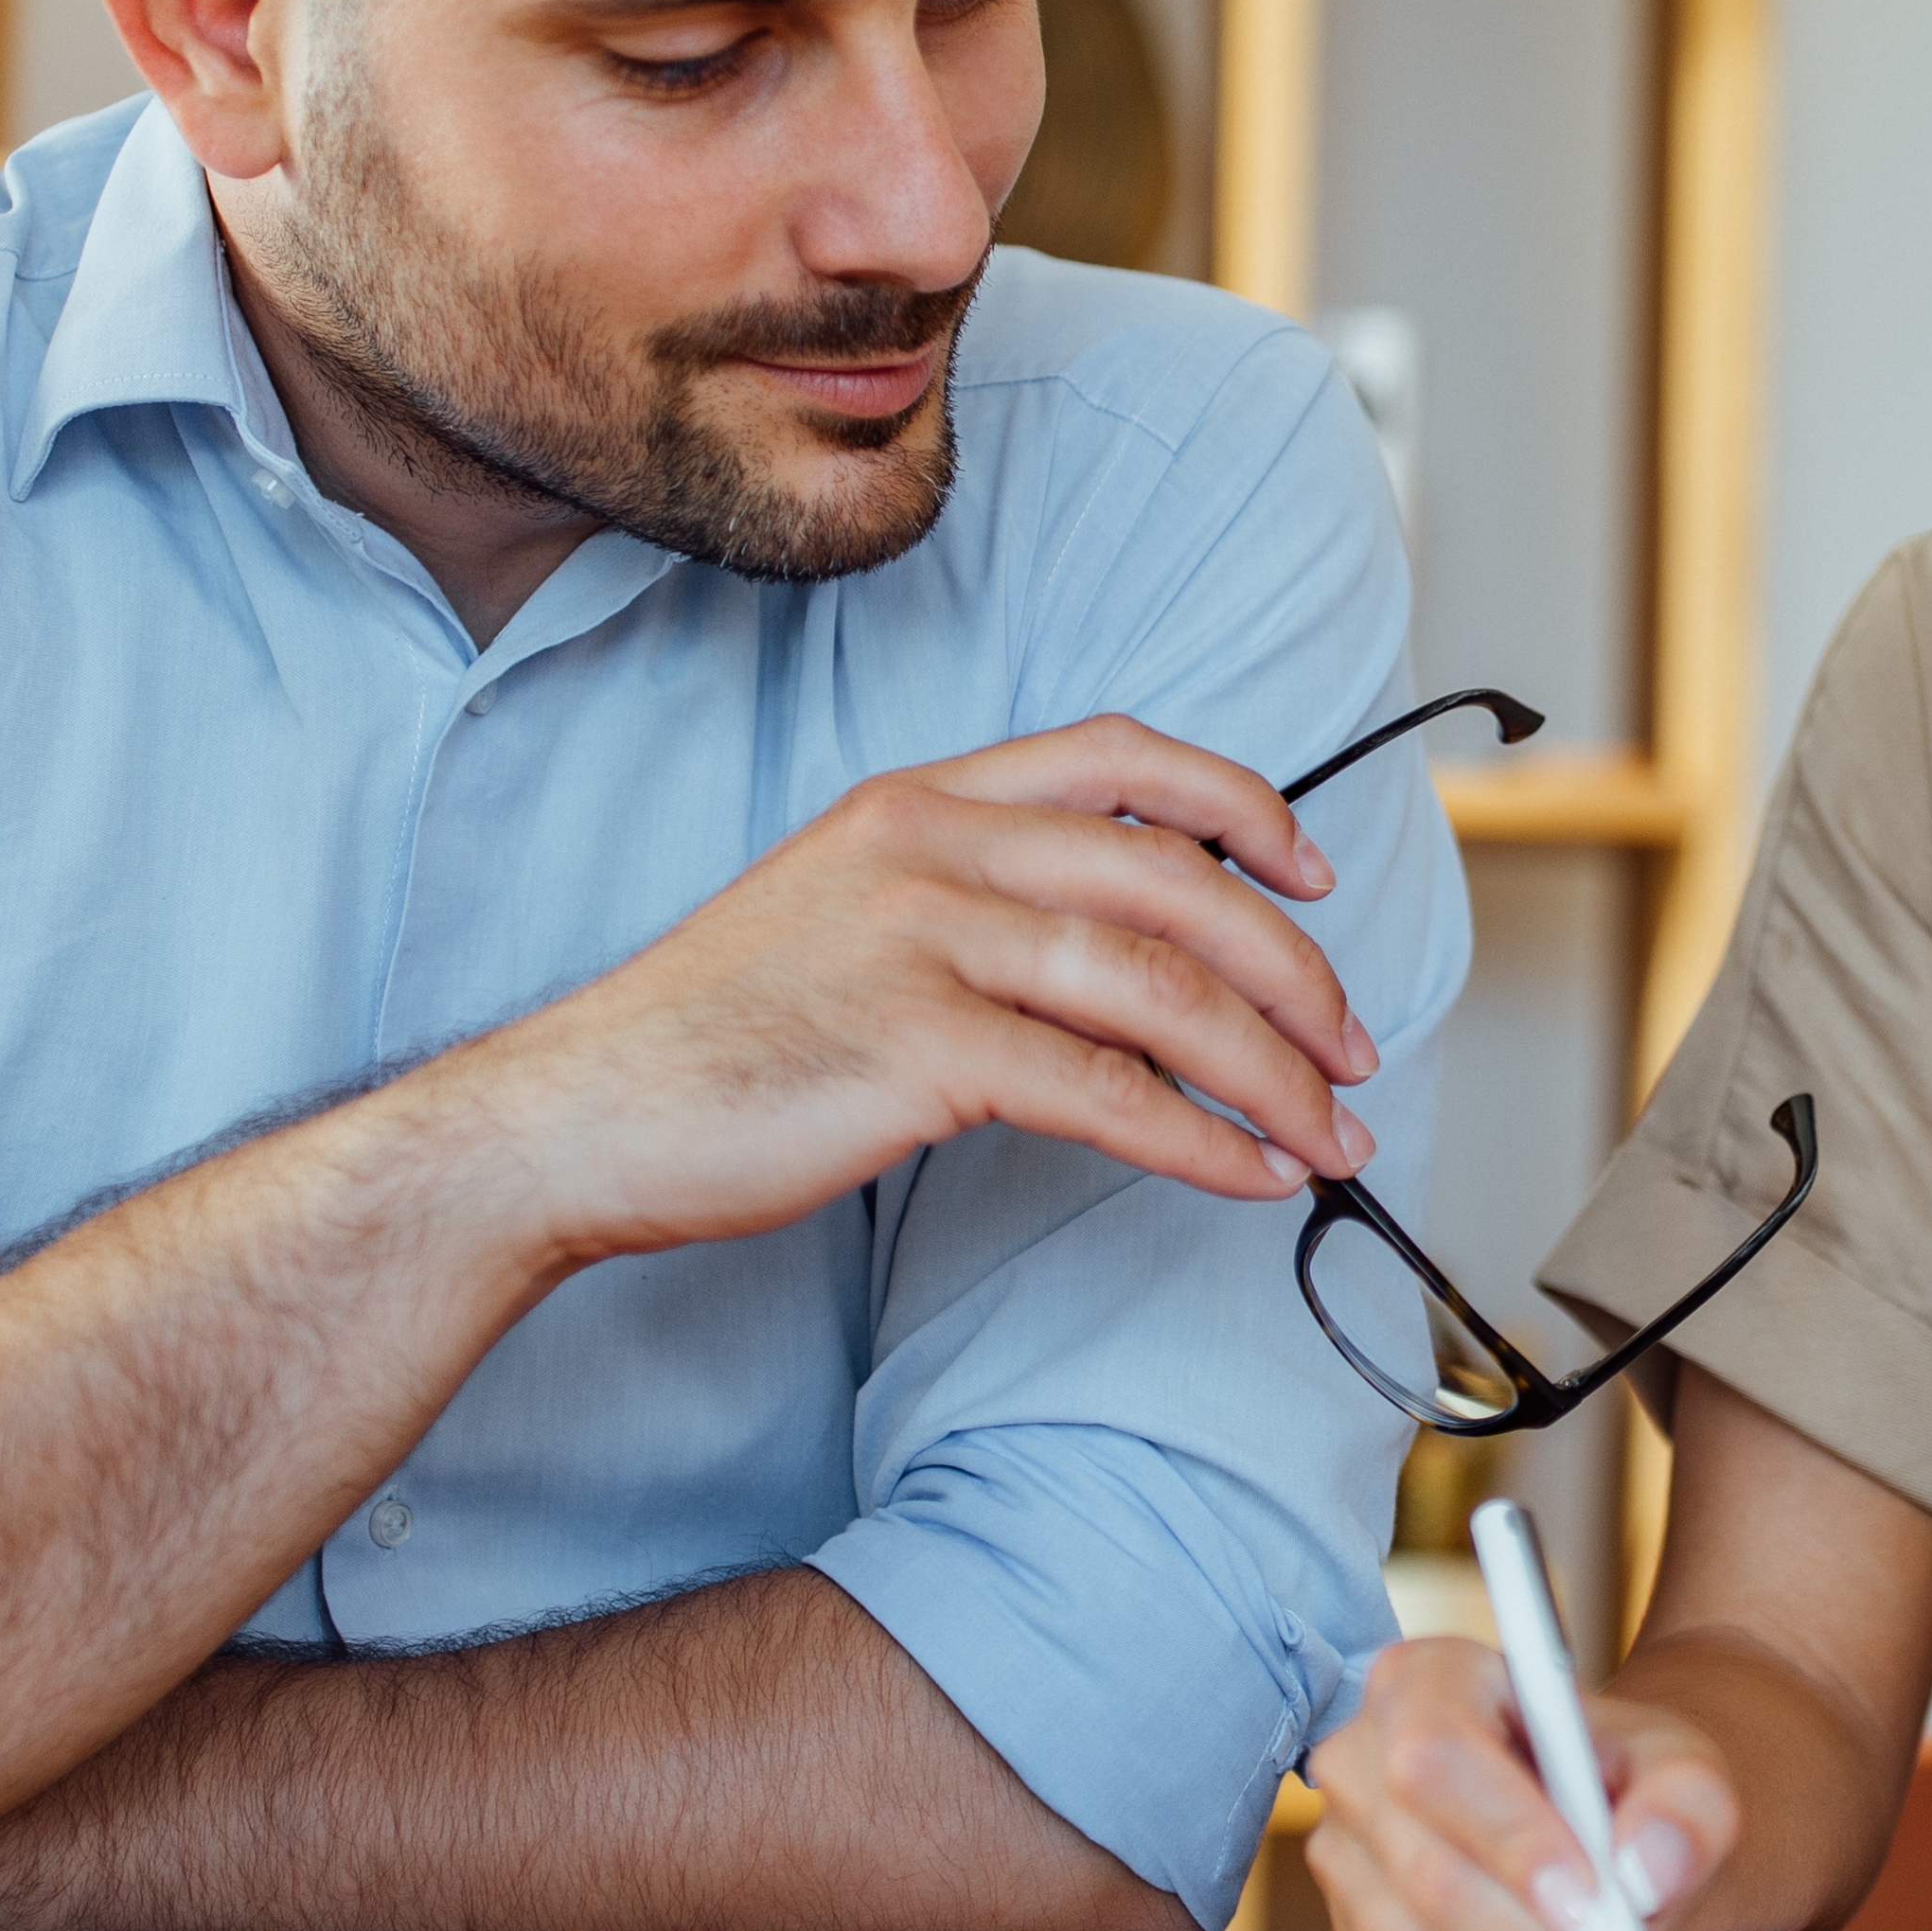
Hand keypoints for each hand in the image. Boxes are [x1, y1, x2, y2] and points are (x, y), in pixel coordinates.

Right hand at [448, 716, 1380, 1261]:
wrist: (578, 1117)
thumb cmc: (716, 1041)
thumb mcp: (844, 916)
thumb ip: (968, 901)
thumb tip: (1119, 956)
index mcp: (917, 800)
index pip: (1122, 755)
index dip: (1240, 806)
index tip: (1313, 873)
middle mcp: (929, 848)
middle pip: (1173, 881)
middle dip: (1290, 970)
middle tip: (1352, 1048)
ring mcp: (921, 943)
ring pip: (1158, 989)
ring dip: (1270, 1070)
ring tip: (1329, 1134)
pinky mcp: (916, 1050)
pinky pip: (1105, 1093)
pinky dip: (1200, 1139)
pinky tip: (1246, 1175)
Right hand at [1302, 1635, 1733, 1930]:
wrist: (1597, 1819)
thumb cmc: (1621, 1776)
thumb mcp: (1680, 1764)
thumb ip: (1684, 1801)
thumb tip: (1644, 1870)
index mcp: (1427, 1680)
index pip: (1440, 1755)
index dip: (1510, 1837)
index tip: (1594, 1906)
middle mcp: (1362, 1759)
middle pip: (1429, 1868)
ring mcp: (1346, 1851)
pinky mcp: (1358, 1930)